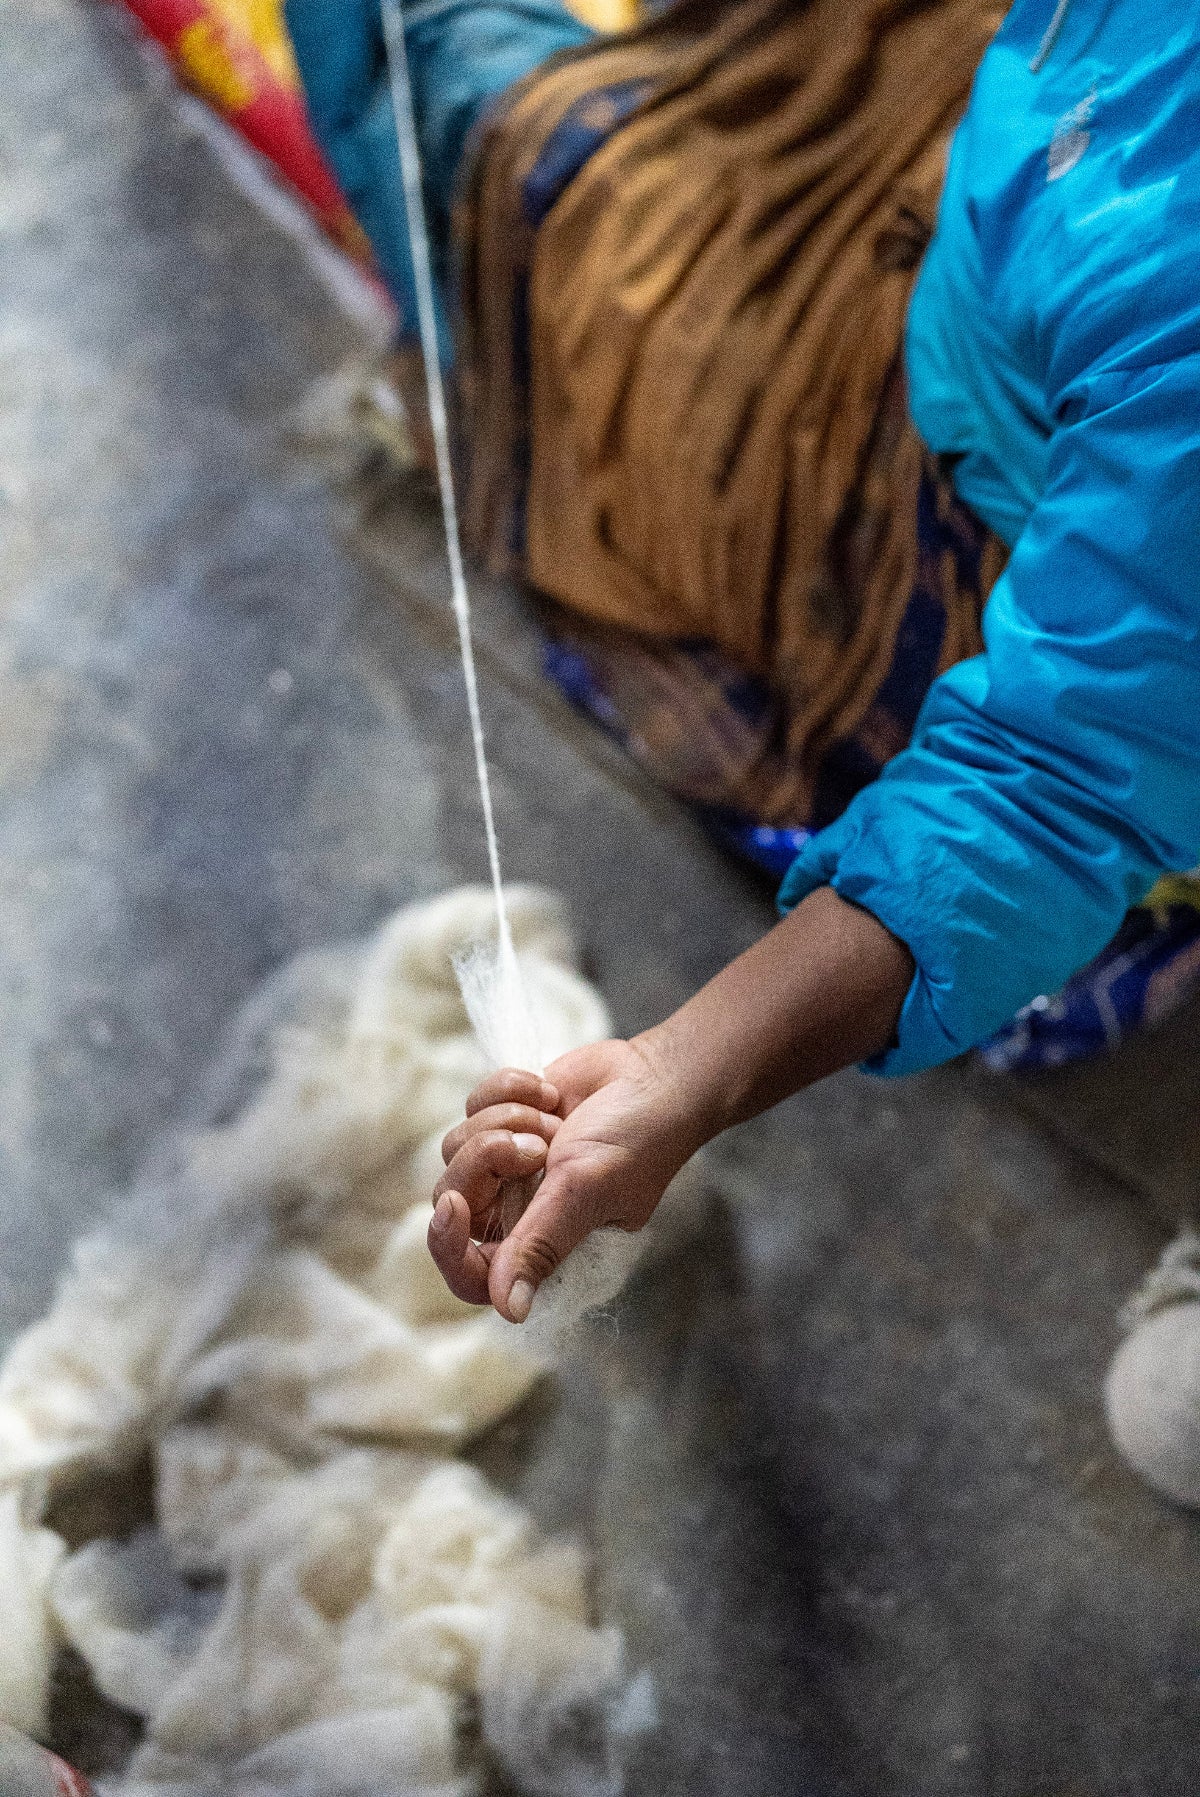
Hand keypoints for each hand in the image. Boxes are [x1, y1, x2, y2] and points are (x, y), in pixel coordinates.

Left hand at [427, 1037, 701, 1322]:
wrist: (654, 1078)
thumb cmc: (635, 1142)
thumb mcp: (584, 1193)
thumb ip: (541, 1245)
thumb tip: (511, 1310)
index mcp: (540, 1246)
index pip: (472, 1275)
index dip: (450, 1248)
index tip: (455, 1205)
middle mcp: (518, 1210)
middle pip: (452, 1198)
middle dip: (486, 1161)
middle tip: (536, 1149)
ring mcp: (507, 1163)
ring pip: (456, 1146)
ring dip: (507, 1122)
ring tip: (556, 1122)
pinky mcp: (505, 1117)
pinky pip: (473, 1104)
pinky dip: (511, 1091)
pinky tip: (550, 1095)